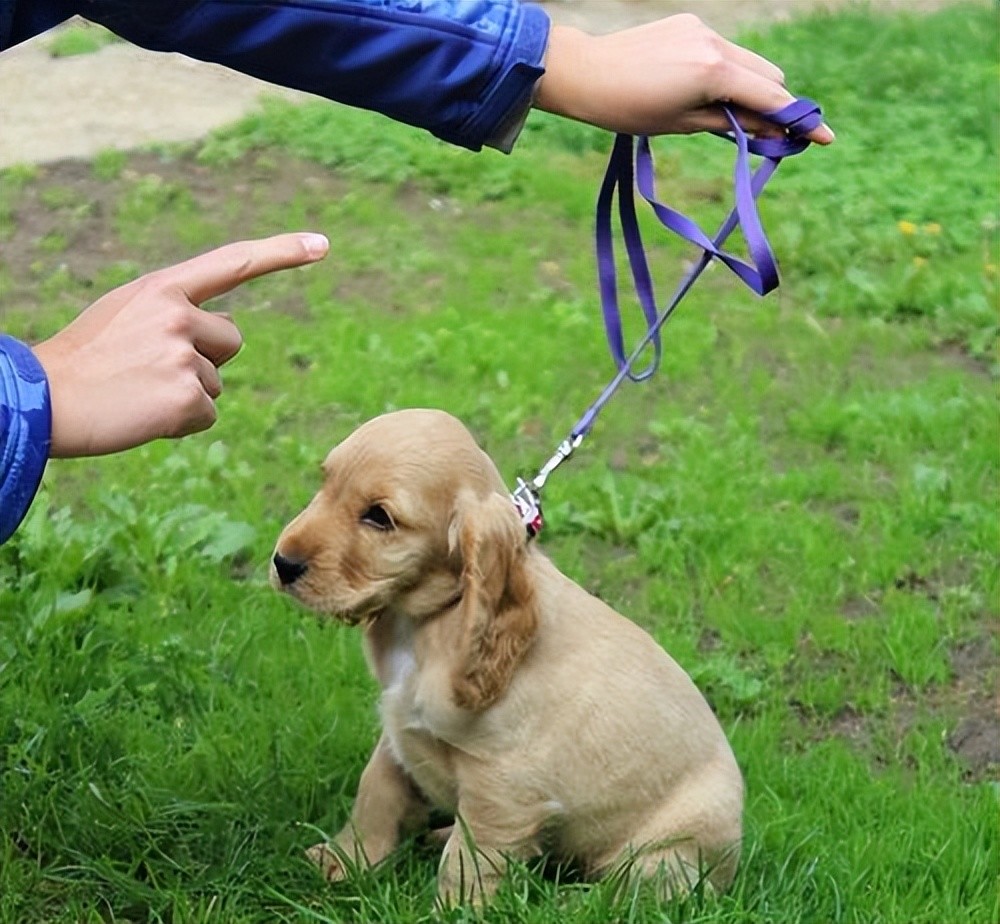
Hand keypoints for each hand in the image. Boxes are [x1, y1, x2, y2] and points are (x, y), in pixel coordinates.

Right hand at [32, 232, 328, 457]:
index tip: (323, 245)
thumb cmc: (87, 360)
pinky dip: (181, 423)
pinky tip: (144, 414)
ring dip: (187, 394)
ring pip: (216, 383)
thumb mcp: (127, 315)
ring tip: (138, 391)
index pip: (234, 263)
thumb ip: (178, 312)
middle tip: (150, 368)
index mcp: (162, 288)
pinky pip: (208, 414)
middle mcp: (178, 315)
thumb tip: (231, 332)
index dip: (281, 252)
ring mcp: (183, 356)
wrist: (44, 401)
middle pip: (231, 341)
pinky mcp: (185, 398)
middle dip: (205, 360)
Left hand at [535, 15, 833, 143]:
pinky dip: (726, 72)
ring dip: (749, 87)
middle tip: (763, 133)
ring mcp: (704, 29)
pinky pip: (724, 50)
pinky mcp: (691, 23)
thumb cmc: (629, 109)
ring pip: (749, 61)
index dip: (798, 120)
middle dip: (773, 104)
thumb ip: (734, 125)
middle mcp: (716, 43)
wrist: (586, 73)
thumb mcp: (684, 125)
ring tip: (721, 114)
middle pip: (769, 75)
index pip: (772, 98)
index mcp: (714, 72)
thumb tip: (773, 133)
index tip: (822, 138)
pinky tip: (698, 89)